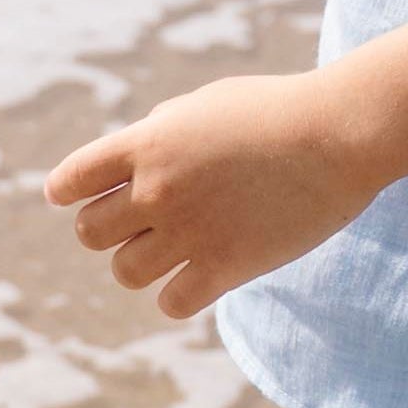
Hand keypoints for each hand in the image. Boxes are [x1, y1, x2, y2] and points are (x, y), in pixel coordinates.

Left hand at [45, 72, 379, 319]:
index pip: (72, 180)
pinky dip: (179, 295)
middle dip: (112, 230)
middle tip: (146, 223)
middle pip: (91, 233)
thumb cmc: (279, 111)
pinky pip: (171, 302)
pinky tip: (201, 277)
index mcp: (148, 142)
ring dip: (143, 264)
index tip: (75, 198)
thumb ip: (161, 133)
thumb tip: (131, 167)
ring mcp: (190, 231)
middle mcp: (158, 189)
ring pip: (126, 272)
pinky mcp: (226, 267)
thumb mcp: (207, 105)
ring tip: (175, 251)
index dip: (68, 192)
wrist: (339, 134)